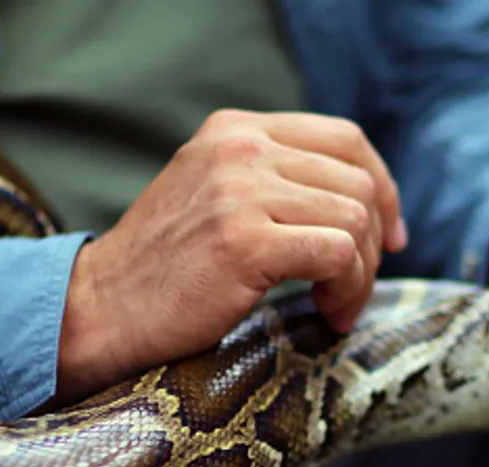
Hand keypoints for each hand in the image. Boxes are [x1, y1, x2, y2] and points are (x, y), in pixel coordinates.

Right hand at [55, 109, 407, 400]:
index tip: (389, 237)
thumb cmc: (161, 271)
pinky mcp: (244, 241)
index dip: (382, 187)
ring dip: (360, 274)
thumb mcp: (212, 195)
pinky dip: (348, 291)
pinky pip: (339, 255)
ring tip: (334, 306)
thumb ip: (271, 181)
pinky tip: (327, 314)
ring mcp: (241, 191)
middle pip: (358, 182)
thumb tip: (362, 202)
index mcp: (234, 130)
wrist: (99, 310)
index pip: (345, 138)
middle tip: (352, 288)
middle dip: (372, 243)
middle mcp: (240, 148)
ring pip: (354, 218)